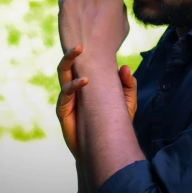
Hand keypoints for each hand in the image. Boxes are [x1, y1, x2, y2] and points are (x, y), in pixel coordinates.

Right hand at [56, 44, 137, 159]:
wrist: (103, 150)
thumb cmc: (114, 125)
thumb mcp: (128, 104)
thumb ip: (128, 86)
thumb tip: (125, 66)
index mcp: (89, 82)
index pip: (85, 63)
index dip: (88, 53)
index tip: (94, 42)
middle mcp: (76, 87)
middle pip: (69, 64)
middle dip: (72, 52)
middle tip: (80, 44)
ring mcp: (69, 98)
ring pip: (63, 74)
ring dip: (68, 61)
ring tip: (78, 51)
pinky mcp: (64, 110)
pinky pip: (65, 93)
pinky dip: (73, 85)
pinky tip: (84, 82)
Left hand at [58, 0, 129, 62]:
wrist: (93, 58)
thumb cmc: (110, 44)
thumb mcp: (124, 25)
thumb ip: (120, 8)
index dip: (102, 7)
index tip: (100, 19)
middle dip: (89, 3)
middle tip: (89, 22)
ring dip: (77, 6)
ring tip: (80, 25)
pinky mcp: (66, 2)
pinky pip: (64, 1)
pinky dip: (66, 11)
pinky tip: (72, 23)